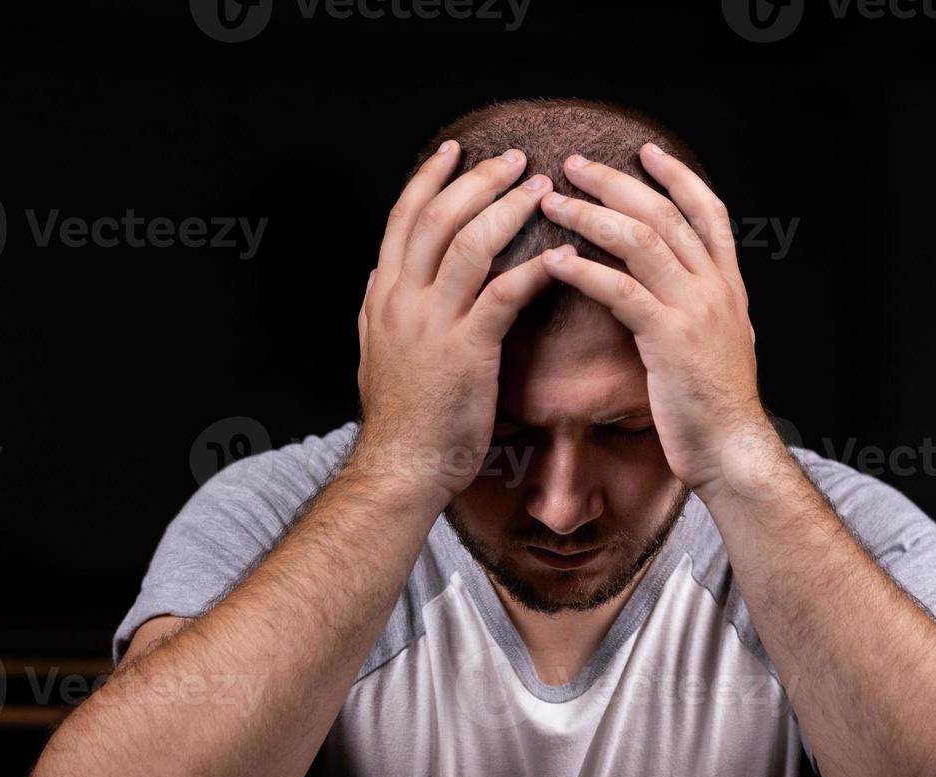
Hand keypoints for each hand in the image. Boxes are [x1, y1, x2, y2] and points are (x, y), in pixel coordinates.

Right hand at [354, 141, 560, 503]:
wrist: (401, 467)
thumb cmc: (401, 417)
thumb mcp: (376, 352)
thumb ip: (379, 309)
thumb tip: (378, 274)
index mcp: (384, 296)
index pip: (404, 219)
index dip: (429, 179)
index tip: (454, 149)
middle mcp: (402, 300)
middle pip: (438, 218)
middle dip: (478, 180)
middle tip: (515, 158)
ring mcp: (433, 324)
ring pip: (469, 245)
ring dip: (508, 210)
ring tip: (542, 188)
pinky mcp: (466, 352)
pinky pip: (502, 295)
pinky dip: (531, 269)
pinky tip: (559, 254)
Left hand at [537, 144, 784, 501]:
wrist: (732, 448)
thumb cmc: (716, 405)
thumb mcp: (719, 342)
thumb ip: (699, 308)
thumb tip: (677, 288)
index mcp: (727, 285)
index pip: (707, 211)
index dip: (676, 177)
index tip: (645, 150)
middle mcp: (714, 287)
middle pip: (663, 214)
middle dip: (616, 184)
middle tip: (574, 165)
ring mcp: (694, 309)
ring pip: (640, 241)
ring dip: (590, 216)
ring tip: (552, 203)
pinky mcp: (669, 339)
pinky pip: (621, 290)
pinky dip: (585, 270)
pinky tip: (554, 261)